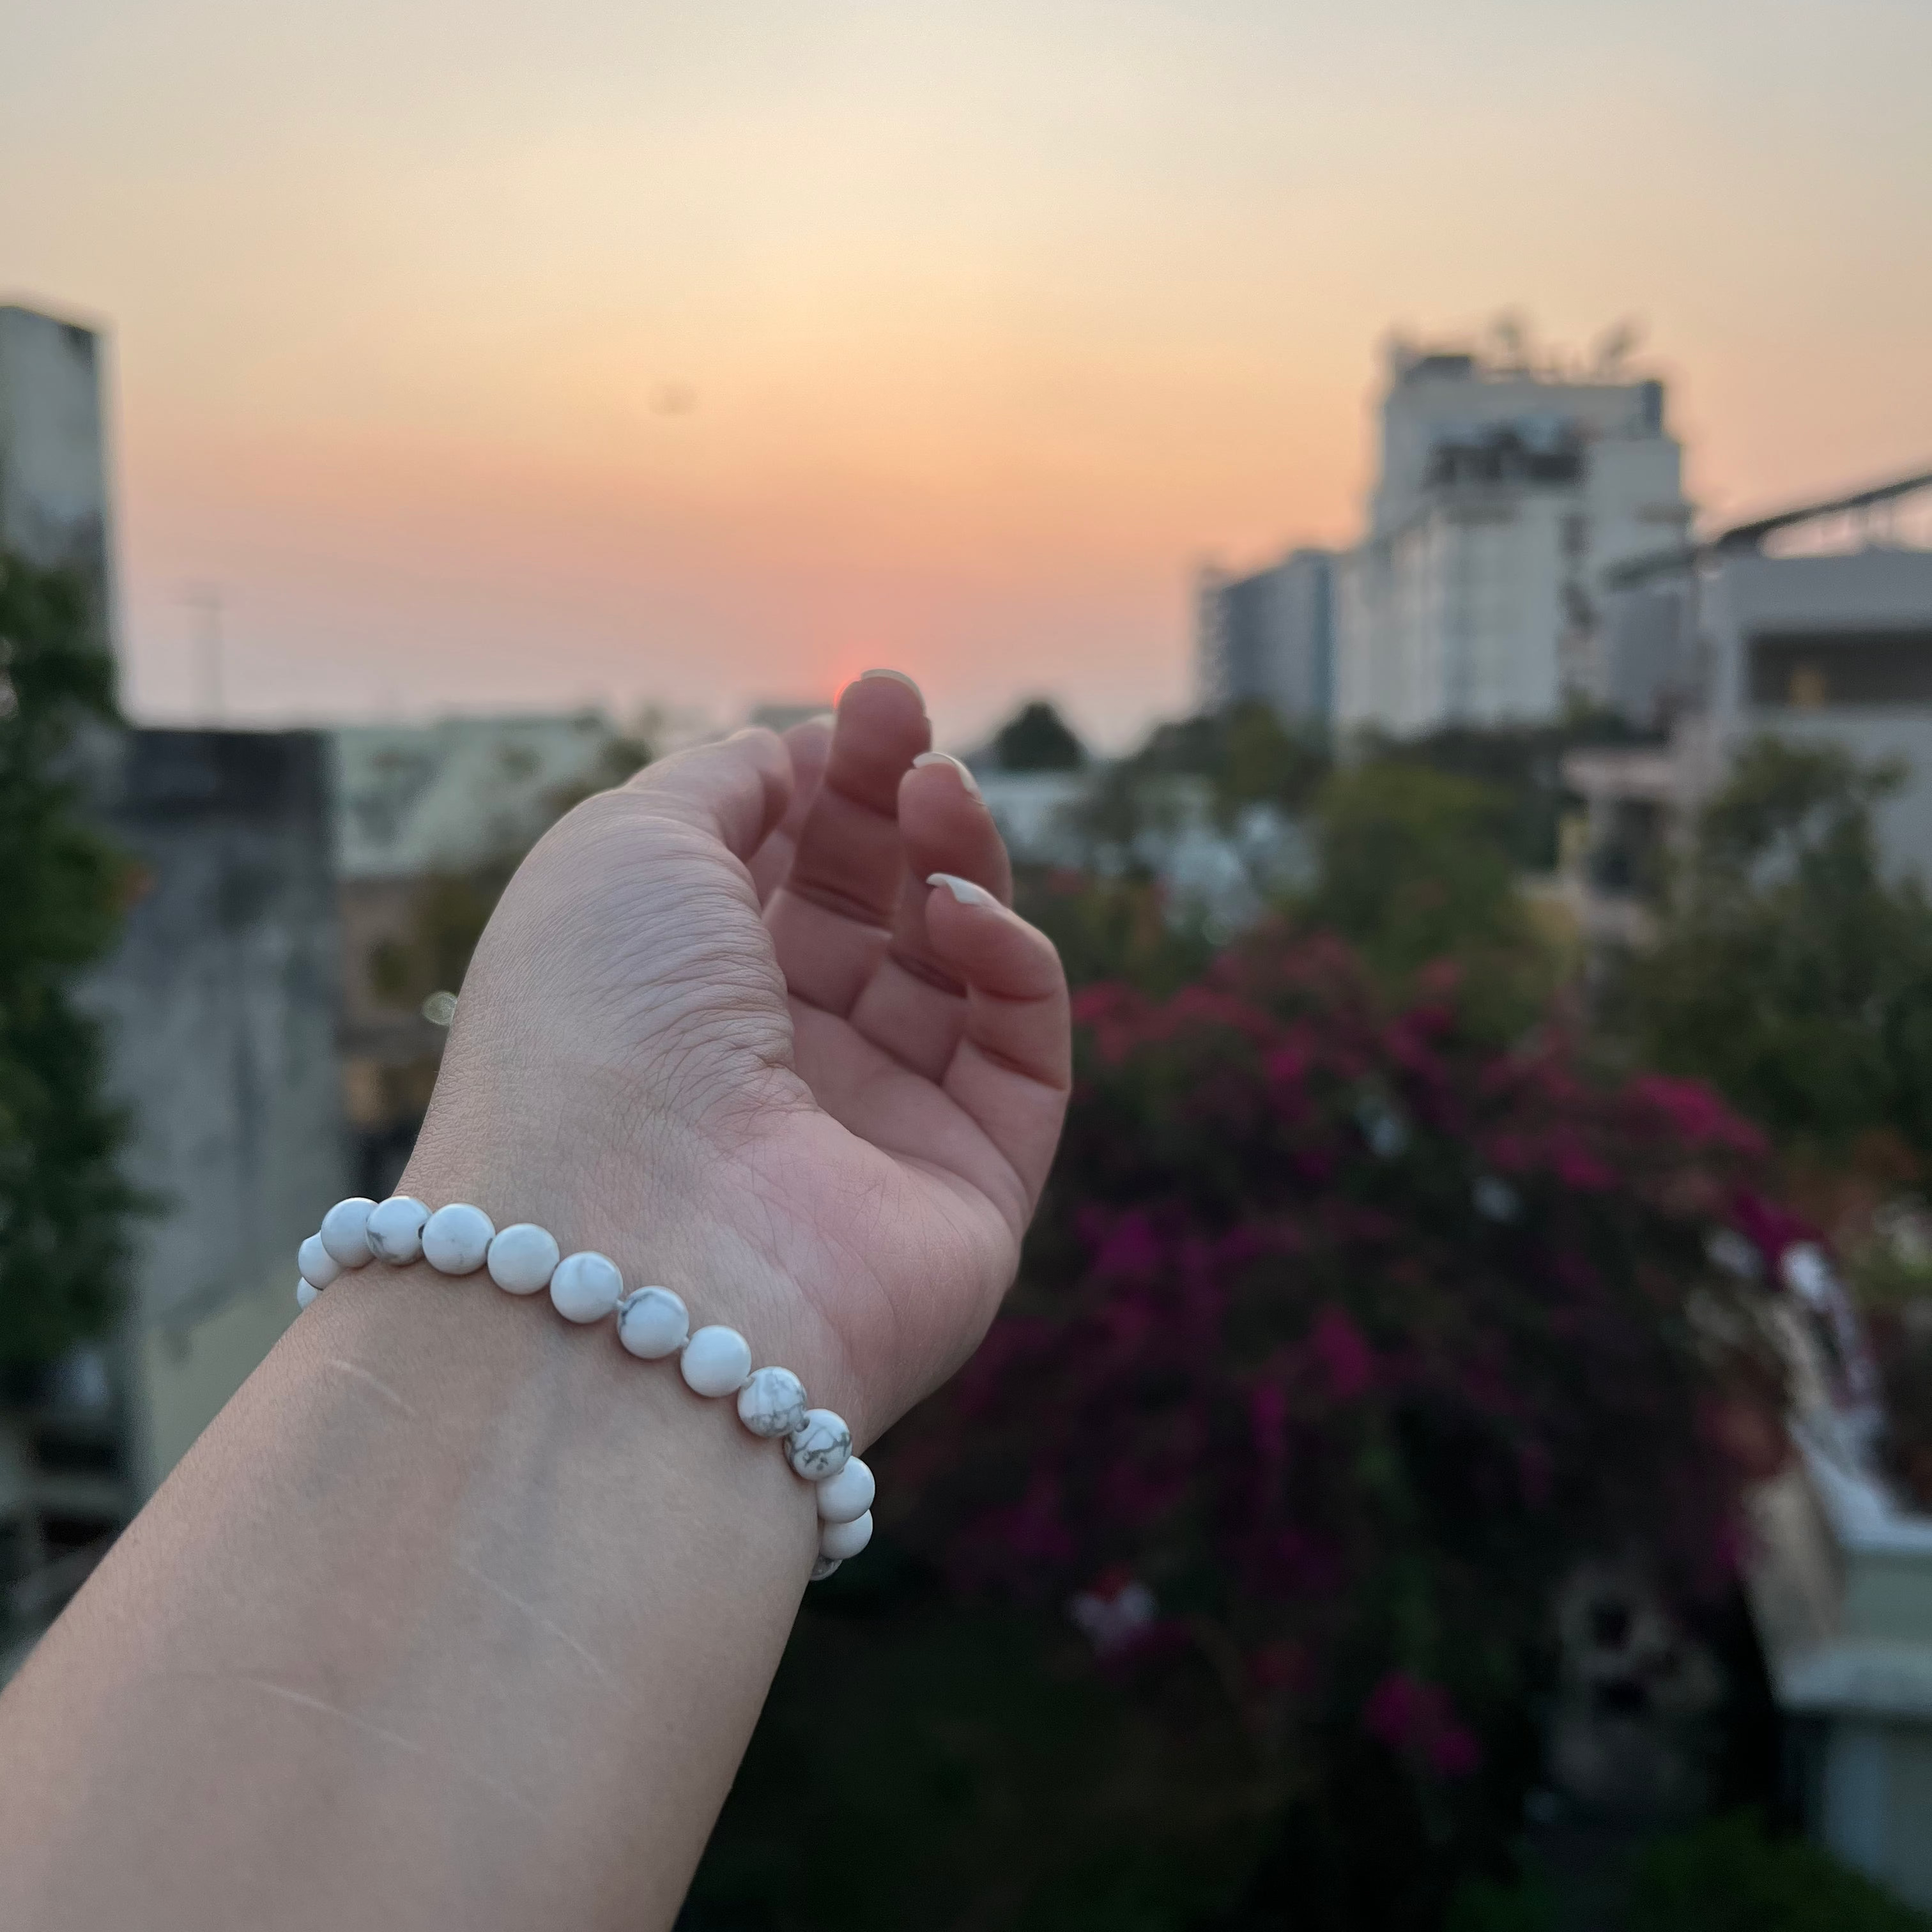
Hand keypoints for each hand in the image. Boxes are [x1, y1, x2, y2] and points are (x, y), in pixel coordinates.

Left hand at [402, 671, 1070, 1440]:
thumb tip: (799, 756)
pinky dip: (1006, 960)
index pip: (780, 873)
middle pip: (868, 912)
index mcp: (677, 998)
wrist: (634, 1251)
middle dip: (895, 804)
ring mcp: (874, 1133)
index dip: (830, 781)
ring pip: (954, 968)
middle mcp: (771, 1069)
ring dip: (955, 863)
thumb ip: (724, 780)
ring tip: (938, 796)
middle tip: (912, 727)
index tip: (870, 704)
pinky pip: (1018, 1050)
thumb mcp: (625, 846)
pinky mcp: (971, 1189)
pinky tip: (956, 917)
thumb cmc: (599, 1027)